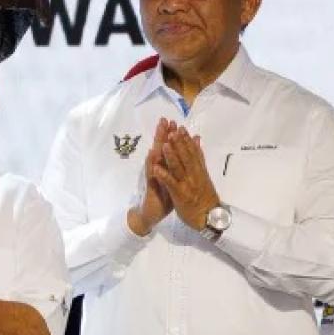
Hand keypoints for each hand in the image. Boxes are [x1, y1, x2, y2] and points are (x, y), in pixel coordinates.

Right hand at [127, 122, 174, 236]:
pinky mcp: (151, 186)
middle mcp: (159, 171)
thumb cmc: (163, 199)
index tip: (176, 123)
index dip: (173, 137)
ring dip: (157, 144)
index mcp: (166, 169)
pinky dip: (152, 163)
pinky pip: (152, 173)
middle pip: (161, 149)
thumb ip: (176, 170)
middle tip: (165, 119)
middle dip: (163, 134)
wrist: (150, 214)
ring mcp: (154, 177)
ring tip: (160, 130)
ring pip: (155, 158)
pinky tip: (152, 153)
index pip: (170, 150)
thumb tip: (183, 159)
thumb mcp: (173, 182)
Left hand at [152, 120, 219, 230]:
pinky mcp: (180, 194)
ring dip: (172, 155)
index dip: (186, 140)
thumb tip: (198, 143)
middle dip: (179, 143)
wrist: (209, 216)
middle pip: (186, 156)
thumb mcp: (204, 177)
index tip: (181, 128)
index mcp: (199, 171)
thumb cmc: (205, 198)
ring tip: (165, 144)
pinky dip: (164, 175)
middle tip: (173, 129)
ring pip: (179, 167)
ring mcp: (187, 184)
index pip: (193, 152)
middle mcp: (194, 175)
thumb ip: (200, 160)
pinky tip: (156, 168)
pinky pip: (171, 184)